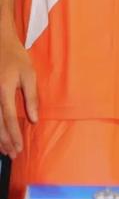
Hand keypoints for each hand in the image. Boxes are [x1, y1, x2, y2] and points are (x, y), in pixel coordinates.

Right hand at [0, 24, 37, 157]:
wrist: (0, 44)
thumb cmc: (16, 58)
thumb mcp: (29, 74)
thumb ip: (32, 97)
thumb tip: (34, 119)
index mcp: (4, 91)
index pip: (8, 119)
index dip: (14, 136)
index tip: (19, 148)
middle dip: (5, 142)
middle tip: (13, 154)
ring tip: (5, 150)